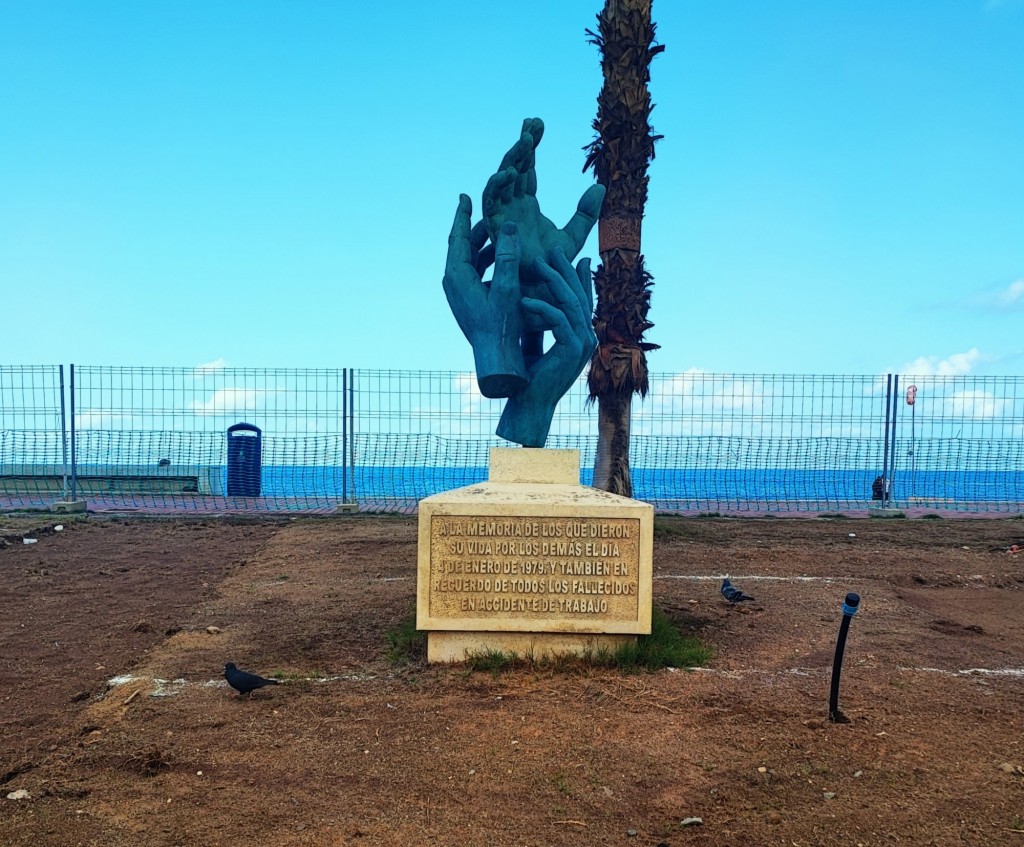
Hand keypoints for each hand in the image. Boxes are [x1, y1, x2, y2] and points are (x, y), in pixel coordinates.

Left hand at [442, 194, 527, 397]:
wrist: (497, 362)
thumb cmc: (502, 327)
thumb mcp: (506, 289)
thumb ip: (507, 256)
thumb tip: (508, 225)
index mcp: (457, 277)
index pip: (457, 237)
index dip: (462, 215)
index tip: (465, 196)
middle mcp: (455, 284)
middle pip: (463, 247)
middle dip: (476, 229)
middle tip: (489, 211)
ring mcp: (461, 294)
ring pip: (471, 261)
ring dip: (486, 246)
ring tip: (502, 234)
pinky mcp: (470, 303)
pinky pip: (477, 274)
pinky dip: (490, 262)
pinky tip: (506, 261)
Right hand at [482, 118, 605, 307]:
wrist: (540, 291)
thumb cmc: (552, 268)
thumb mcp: (574, 236)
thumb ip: (585, 213)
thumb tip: (600, 186)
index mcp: (526, 205)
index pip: (528, 168)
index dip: (532, 145)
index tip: (539, 121)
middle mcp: (512, 206)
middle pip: (515, 167)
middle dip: (522, 144)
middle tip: (533, 122)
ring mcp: (502, 215)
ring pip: (502, 179)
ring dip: (512, 159)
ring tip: (526, 140)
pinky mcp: (494, 227)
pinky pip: (491, 202)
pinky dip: (497, 186)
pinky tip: (510, 172)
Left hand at [496, 248, 597, 446]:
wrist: (530, 404)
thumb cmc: (530, 375)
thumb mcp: (536, 341)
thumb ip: (540, 323)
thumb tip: (531, 300)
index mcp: (581, 334)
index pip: (583, 298)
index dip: (579, 276)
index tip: (572, 255)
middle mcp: (587, 337)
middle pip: (580, 295)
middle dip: (566, 270)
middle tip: (553, 249)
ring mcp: (582, 344)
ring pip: (571, 303)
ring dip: (553, 281)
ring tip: (537, 264)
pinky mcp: (571, 350)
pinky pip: (559, 320)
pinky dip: (542, 308)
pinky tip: (524, 301)